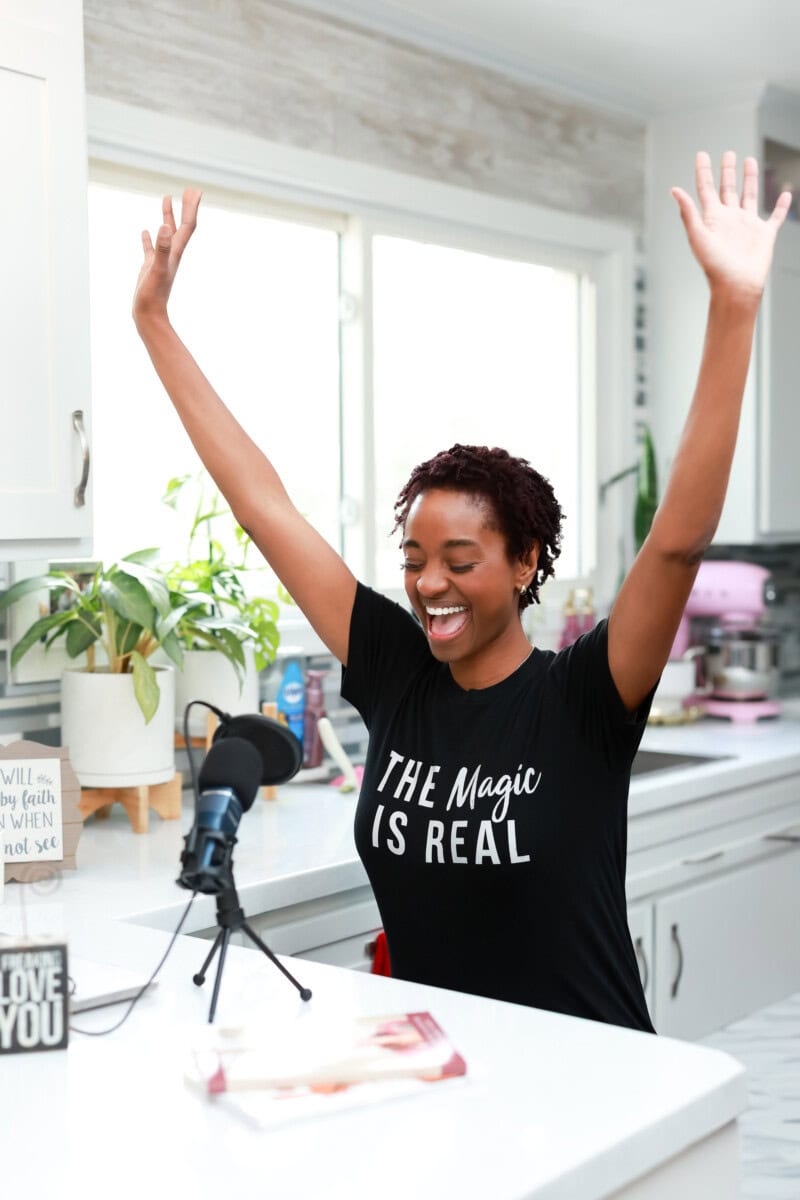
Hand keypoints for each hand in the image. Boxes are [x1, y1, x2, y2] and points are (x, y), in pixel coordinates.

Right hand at [132, 188, 201, 327]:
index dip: (192, 207)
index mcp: (175, 252)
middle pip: (182, 225)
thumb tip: (166, 226)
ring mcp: (161, 259)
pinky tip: (145, 230)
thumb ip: (161, 248)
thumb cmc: (153, 295)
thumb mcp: (156, 268)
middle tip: (190, 190)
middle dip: (186, 207)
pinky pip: (150, 247)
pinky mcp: (150, 266)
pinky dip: (149, 237)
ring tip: (167, 198)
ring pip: (166, 233)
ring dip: (168, 216)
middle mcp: (171, 254)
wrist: (149, 315)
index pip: (188, 225)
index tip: (195, 190)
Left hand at [672, 151, 791, 302]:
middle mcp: (729, 219)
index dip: (703, 171)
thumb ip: (688, 212)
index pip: (706, 189)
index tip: (701, 154)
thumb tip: (674, 190)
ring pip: (749, 196)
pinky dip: (781, 206)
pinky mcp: (764, 235)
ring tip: (749, 161)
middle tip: (728, 153)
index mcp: (712, 219)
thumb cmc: (714, 266)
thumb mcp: (698, 236)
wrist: (736, 286)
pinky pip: (774, 216)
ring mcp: (747, 226)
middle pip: (728, 188)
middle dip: (727, 171)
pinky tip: (785, 194)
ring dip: (750, 179)